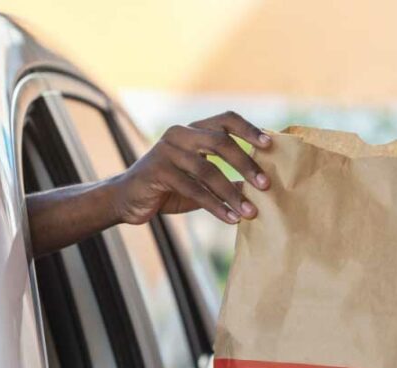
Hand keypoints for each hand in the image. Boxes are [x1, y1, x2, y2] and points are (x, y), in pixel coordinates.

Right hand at [112, 111, 271, 226]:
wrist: (127, 200)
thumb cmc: (168, 189)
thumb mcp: (200, 182)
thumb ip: (225, 179)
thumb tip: (258, 187)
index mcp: (193, 130)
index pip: (226, 120)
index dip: (249, 130)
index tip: (270, 145)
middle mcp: (180, 134)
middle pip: (220, 141)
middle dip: (246, 163)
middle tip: (265, 185)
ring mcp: (167, 151)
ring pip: (207, 170)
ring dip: (232, 193)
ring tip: (250, 212)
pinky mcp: (158, 172)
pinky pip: (193, 189)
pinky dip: (215, 206)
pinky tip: (230, 218)